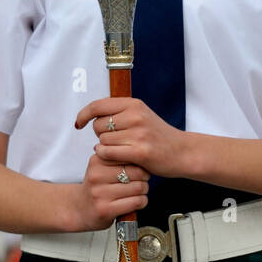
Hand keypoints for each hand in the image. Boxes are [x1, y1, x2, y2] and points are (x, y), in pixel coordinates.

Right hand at [72, 151, 148, 231]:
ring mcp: (99, 193)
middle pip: (137, 172)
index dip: (140, 163)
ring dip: (144, 190)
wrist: (80, 209)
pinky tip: (138, 202)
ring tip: (139, 192)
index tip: (139, 168)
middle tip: (142, 181)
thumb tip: (144, 155)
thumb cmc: (98, 186)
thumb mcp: (102, 167)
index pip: (129, 155)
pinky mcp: (105, 209)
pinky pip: (136, 202)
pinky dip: (142, 202)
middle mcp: (96, 176)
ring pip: (139, 187)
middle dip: (145, 177)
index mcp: (97, 161)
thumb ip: (119, 158)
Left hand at [74, 96, 190, 178]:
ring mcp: (139, 134)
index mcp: (134, 104)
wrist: (182, 152)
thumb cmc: (157, 136)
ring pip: (102, 141)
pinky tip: (115, 158)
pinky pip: (108, 153)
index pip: (98, 105)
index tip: (79, 123)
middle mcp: (136, 116)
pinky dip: (107, 156)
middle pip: (98, 125)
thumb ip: (119, 113)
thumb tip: (91, 115)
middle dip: (101, 135)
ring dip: (106, 148)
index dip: (83, 115)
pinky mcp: (140, 152)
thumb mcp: (141, 116)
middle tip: (115, 141)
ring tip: (121, 150)